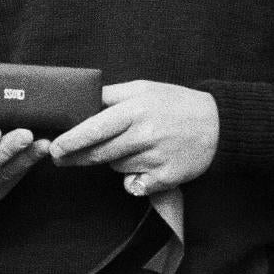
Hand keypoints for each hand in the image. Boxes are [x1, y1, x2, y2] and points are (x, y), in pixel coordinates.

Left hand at [49, 80, 218, 194]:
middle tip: (60, 158)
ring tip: (128, 147)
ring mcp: (156, 157)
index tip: (54, 147)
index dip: (71, 140)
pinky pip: (135, 184)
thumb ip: (111, 96)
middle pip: (99, 152)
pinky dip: (133, 179)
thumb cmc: (174, 103)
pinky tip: (144, 166)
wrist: (218, 124)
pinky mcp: (167, 177)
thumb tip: (80, 103)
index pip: (94, 128)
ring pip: (116, 166)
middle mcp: (144, 134)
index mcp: (135, 109)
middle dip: (76, 157)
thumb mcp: (142, 88)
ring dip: (113, 161)